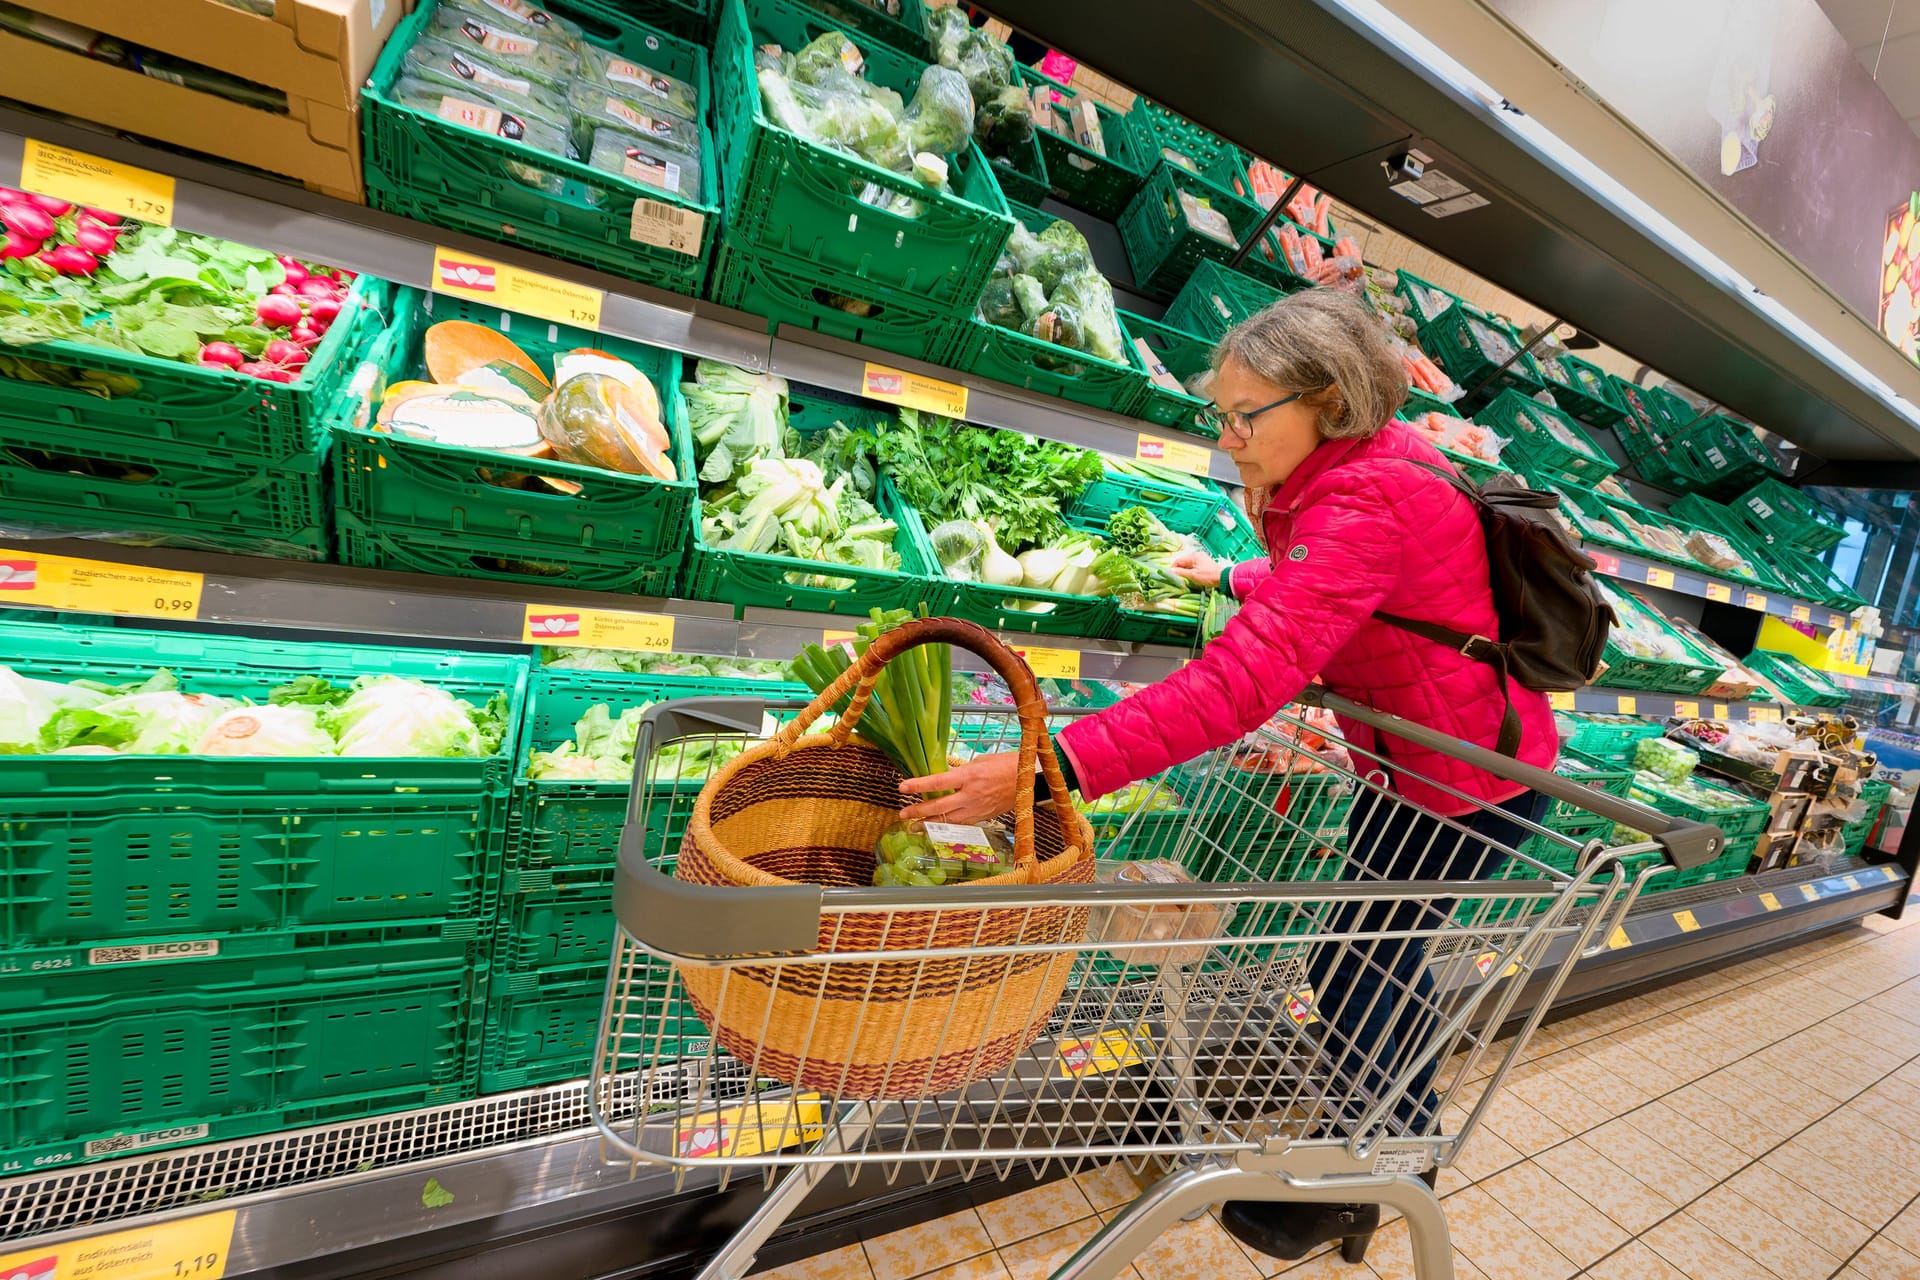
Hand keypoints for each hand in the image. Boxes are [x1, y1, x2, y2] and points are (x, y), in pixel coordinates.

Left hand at [900, 751, 1020, 825]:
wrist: (1031, 779)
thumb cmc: (1006, 764)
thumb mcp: (980, 762)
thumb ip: (960, 771)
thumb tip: (943, 774)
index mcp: (970, 776)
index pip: (938, 781)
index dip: (919, 785)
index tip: (902, 787)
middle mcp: (971, 795)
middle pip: (939, 806)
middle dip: (919, 811)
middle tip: (903, 814)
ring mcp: (977, 809)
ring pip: (948, 820)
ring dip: (930, 824)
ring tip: (914, 826)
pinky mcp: (984, 817)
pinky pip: (962, 824)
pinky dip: (947, 827)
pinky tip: (937, 828)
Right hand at [1170, 549, 1222, 589]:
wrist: (1223, 578)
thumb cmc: (1207, 576)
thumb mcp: (1193, 575)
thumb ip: (1181, 572)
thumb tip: (1171, 571)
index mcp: (1193, 556)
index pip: (1178, 560)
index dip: (1173, 568)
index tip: (1171, 575)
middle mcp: (1197, 555)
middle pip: (1183, 561)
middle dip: (1179, 569)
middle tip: (1177, 578)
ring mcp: (1201, 558)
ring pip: (1188, 564)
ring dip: (1185, 570)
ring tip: (1184, 578)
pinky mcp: (1204, 563)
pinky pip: (1194, 565)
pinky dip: (1190, 570)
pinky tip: (1191, 576)